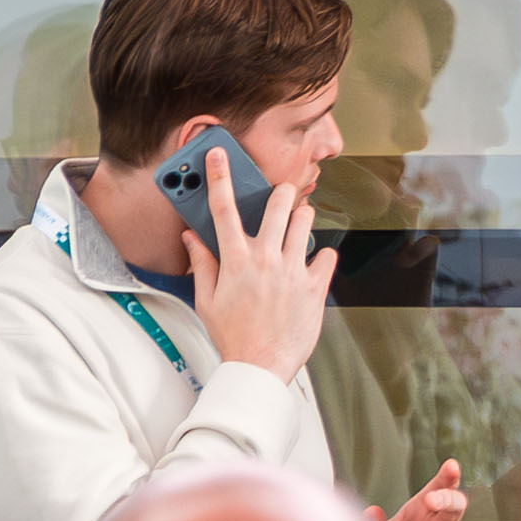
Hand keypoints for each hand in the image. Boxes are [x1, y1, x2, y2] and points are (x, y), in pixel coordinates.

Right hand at [190, 164, 339, 377]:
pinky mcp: (316, 285)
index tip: (219, 155)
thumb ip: (202, 264)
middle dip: (281, 192)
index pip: (223, 209)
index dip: (219, 177)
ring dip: (302, 218)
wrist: (260, 366)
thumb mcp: (207, 300)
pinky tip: (311, 264)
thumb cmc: (233, 335)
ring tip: (297, 225)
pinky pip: (327, 255)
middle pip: (277, 204)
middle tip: (281, 194)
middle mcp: (266, 259)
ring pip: (306, 222)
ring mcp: (294, 270)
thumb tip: (193, 238)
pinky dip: (321, 256)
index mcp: (235, 261)